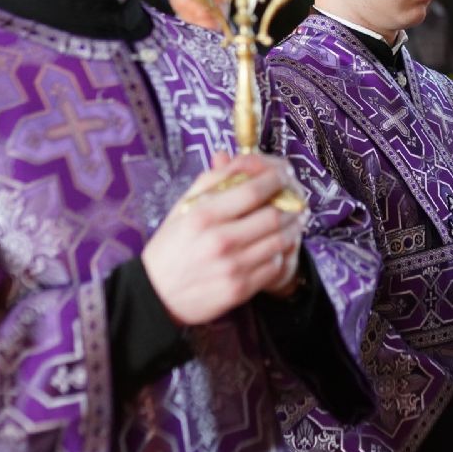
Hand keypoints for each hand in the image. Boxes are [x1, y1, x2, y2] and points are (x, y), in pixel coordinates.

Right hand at [141, 153, 308, 324]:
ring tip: (294, 217)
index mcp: (203, 215)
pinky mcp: (240, 289)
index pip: (253, 190)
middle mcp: (220, 240)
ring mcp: (232, 267)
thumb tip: (240, 158)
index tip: (284, 174)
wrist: (157, 294)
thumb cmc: (172, 245)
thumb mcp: (184, 207)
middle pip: (274, 215)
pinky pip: (275, 265)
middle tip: (295, 197)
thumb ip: (213, 180)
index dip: (277, 178)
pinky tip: (278, 244)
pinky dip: (281, 252)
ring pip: (280, 240)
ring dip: (293, 226)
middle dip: (292, 202)